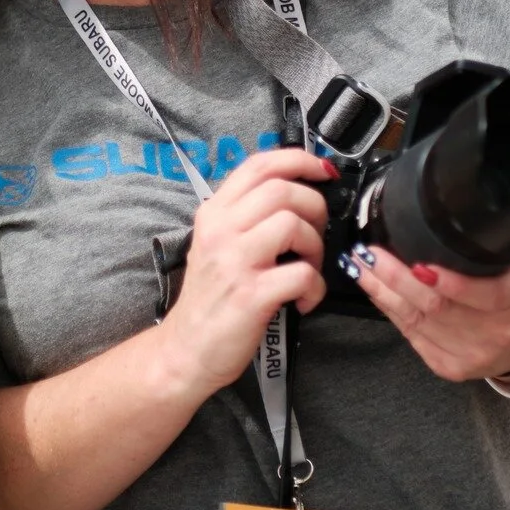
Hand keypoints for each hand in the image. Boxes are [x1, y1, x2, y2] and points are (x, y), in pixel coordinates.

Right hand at [153, 148, 332, 399]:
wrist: (186, 349)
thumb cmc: (210, 298)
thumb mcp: (217, 244)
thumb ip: (246, 216)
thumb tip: (294, 192)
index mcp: (214, 213)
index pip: (259, 165)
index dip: (299, 160)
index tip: (323, 171)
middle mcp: (221, 230)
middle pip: (282, 190)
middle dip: (315, 209)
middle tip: (314, 238)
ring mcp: (234, 261)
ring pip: (293, 225)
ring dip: (315, 247)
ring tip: (308, 269)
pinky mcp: (251, 295)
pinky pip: (302, 273)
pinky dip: (315, 287)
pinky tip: (304, 299)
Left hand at [351, 246, 509, 382]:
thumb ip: (491, 243)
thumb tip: (452, 212)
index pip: (487, 295)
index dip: (453, 282)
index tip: (420, 264)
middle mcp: (494, 331)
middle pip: (437, 306)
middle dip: (395, 277)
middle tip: (368, 252)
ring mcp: (470, 353)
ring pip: (416, 320)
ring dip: (381, 290)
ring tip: (359, 265)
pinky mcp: (448, 366)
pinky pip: (410, 335)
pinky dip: (388, 309)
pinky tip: (374, 290)